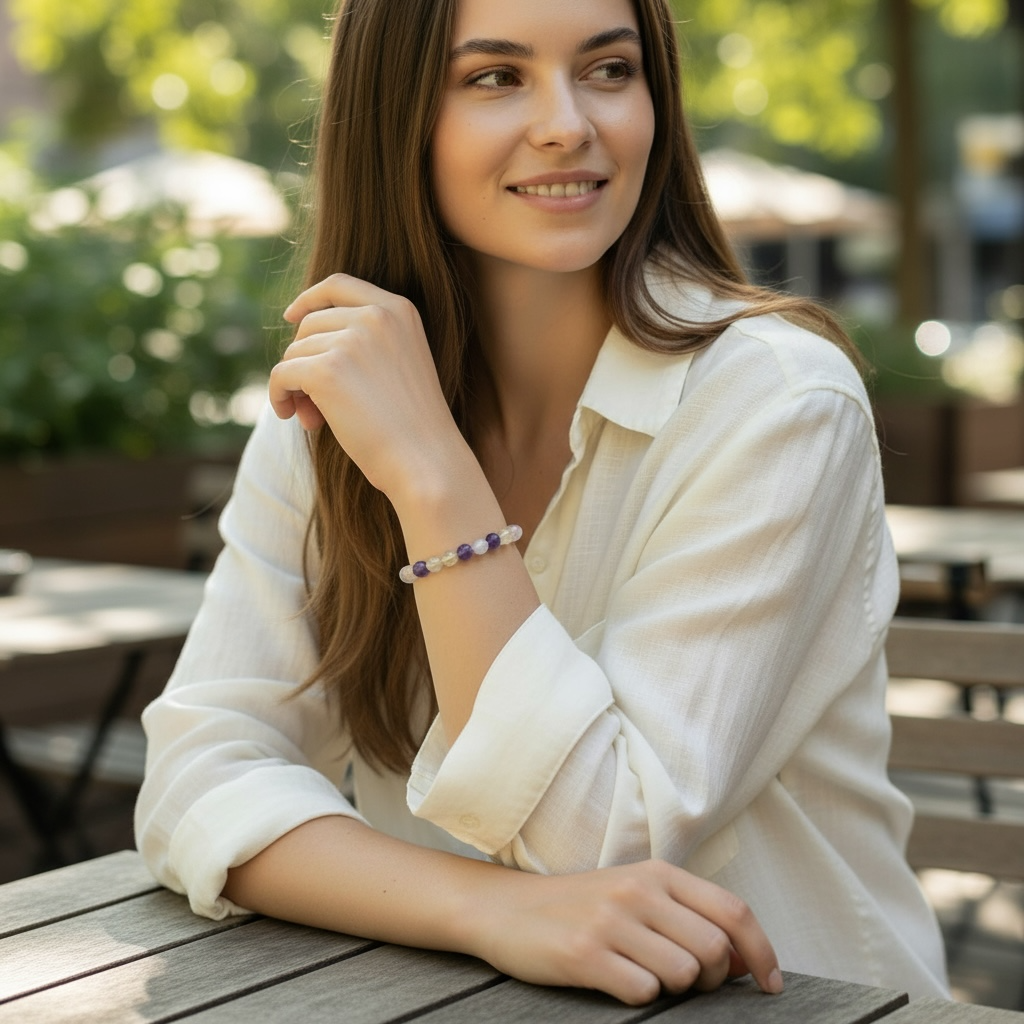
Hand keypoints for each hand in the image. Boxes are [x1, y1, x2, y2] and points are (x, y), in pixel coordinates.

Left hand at [271, 274, 463, 496]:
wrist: (427, 462)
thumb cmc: (414, 427)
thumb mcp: (401, 366)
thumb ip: (365, 343)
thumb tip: (300, 344)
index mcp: (399, 310)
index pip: (340, 284)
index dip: (309, 298)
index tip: (292, 317)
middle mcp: (376, 316)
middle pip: (311, 324)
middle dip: (305, 359)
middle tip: (312, 401)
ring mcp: (351, 341)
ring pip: (295, 352)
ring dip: (296, 385)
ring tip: (314, 418)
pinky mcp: (327, 371)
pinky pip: (282, 374)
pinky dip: (279, 395)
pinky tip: (290, 415)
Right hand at [470, 859, 781, 1005]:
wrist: (507, 909)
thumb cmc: (581, 906)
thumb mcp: (635, 893)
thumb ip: (685, 914)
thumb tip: (741, 959)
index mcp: (657, 873)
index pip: (733, 911)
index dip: (762, 952)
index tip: (770, 985)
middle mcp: (638, 891)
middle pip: (713, 950)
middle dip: (712, 980)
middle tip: (687, 982)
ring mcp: (611, 921)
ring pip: (683, 974)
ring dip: (673, 988)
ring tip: (642, 974)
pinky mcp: (585, 954)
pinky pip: (642, 992)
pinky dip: (638, 996)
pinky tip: (615, 980)